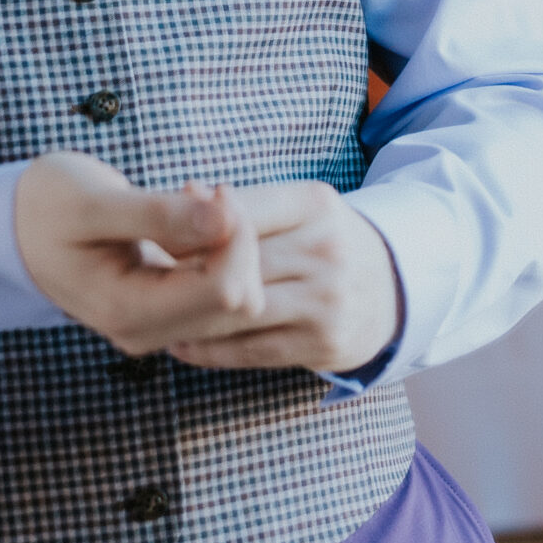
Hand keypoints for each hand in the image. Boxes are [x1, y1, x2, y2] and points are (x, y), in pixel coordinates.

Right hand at [14, 150, 264, 352]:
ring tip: (186, 197)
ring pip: (239, 296)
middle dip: (235, 239)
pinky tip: (184, 214)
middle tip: (196, 188)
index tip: (207, 187)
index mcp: (128, 312)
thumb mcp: (93, 202)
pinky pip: (221, 288)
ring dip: (228, 242)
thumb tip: (225, 221)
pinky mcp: (167, 310)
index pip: (226, 290)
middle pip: (241, 299)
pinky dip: (217, 248)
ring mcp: (159, 326)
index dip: (235, 236)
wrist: (15, 228)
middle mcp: (148, 332)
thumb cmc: (46, 208)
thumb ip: (158, 214)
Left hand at [167, 181, 400, 374]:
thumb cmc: (324, 242)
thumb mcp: (297, 208)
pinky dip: (209, 350)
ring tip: (157, 313)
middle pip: (234, 265)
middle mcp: (326, 250)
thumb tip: (181, 191)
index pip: (235, 216)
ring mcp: (329, 300)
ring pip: (238, 311)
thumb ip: (242, 207)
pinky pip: (250, 351)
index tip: (154, 240)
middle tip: (146, 282)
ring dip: (189, 317)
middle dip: (183, 276)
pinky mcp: (326, 344)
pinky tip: (183, 342)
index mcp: (315, 203)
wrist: (396, 288)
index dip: (187, 230)